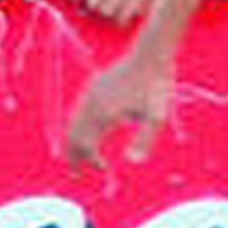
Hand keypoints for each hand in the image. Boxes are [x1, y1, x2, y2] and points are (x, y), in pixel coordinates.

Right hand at [65, 51, 171, 168]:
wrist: (149, 55)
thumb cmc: (155, 87)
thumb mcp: (155, 117)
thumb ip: (144, 140)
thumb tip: (132, 163)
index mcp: (103, 115)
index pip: (86, 145)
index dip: (92, 160)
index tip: (104, 169)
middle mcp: (91, 105)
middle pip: (72, 136)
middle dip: (73, 155)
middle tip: (76, 173)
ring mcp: (89, 94)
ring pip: (71, 123)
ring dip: (71, 141)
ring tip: (75, 156)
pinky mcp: (92, 86)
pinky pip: (76, 111)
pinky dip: (74, 126)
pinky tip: (82, 131)